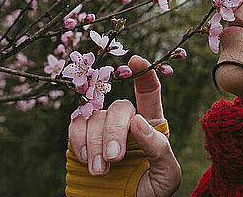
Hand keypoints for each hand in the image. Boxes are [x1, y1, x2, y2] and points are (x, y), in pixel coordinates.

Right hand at [68, 55, 181, 196]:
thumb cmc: (150, 191)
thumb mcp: (167, 175)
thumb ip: (160, 148)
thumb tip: (139, 122)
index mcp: (151, 125)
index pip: (149, 93)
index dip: (145, 73)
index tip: (136, 59)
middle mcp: (126, 122)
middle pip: (120, 107)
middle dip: (114, 131)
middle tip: (114, 158)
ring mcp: (102, 129)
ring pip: (95, 116)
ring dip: (96, 143)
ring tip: (101, 170)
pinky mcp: (82, 140)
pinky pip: (76, 126)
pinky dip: (79, 141)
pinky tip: (87, 160)